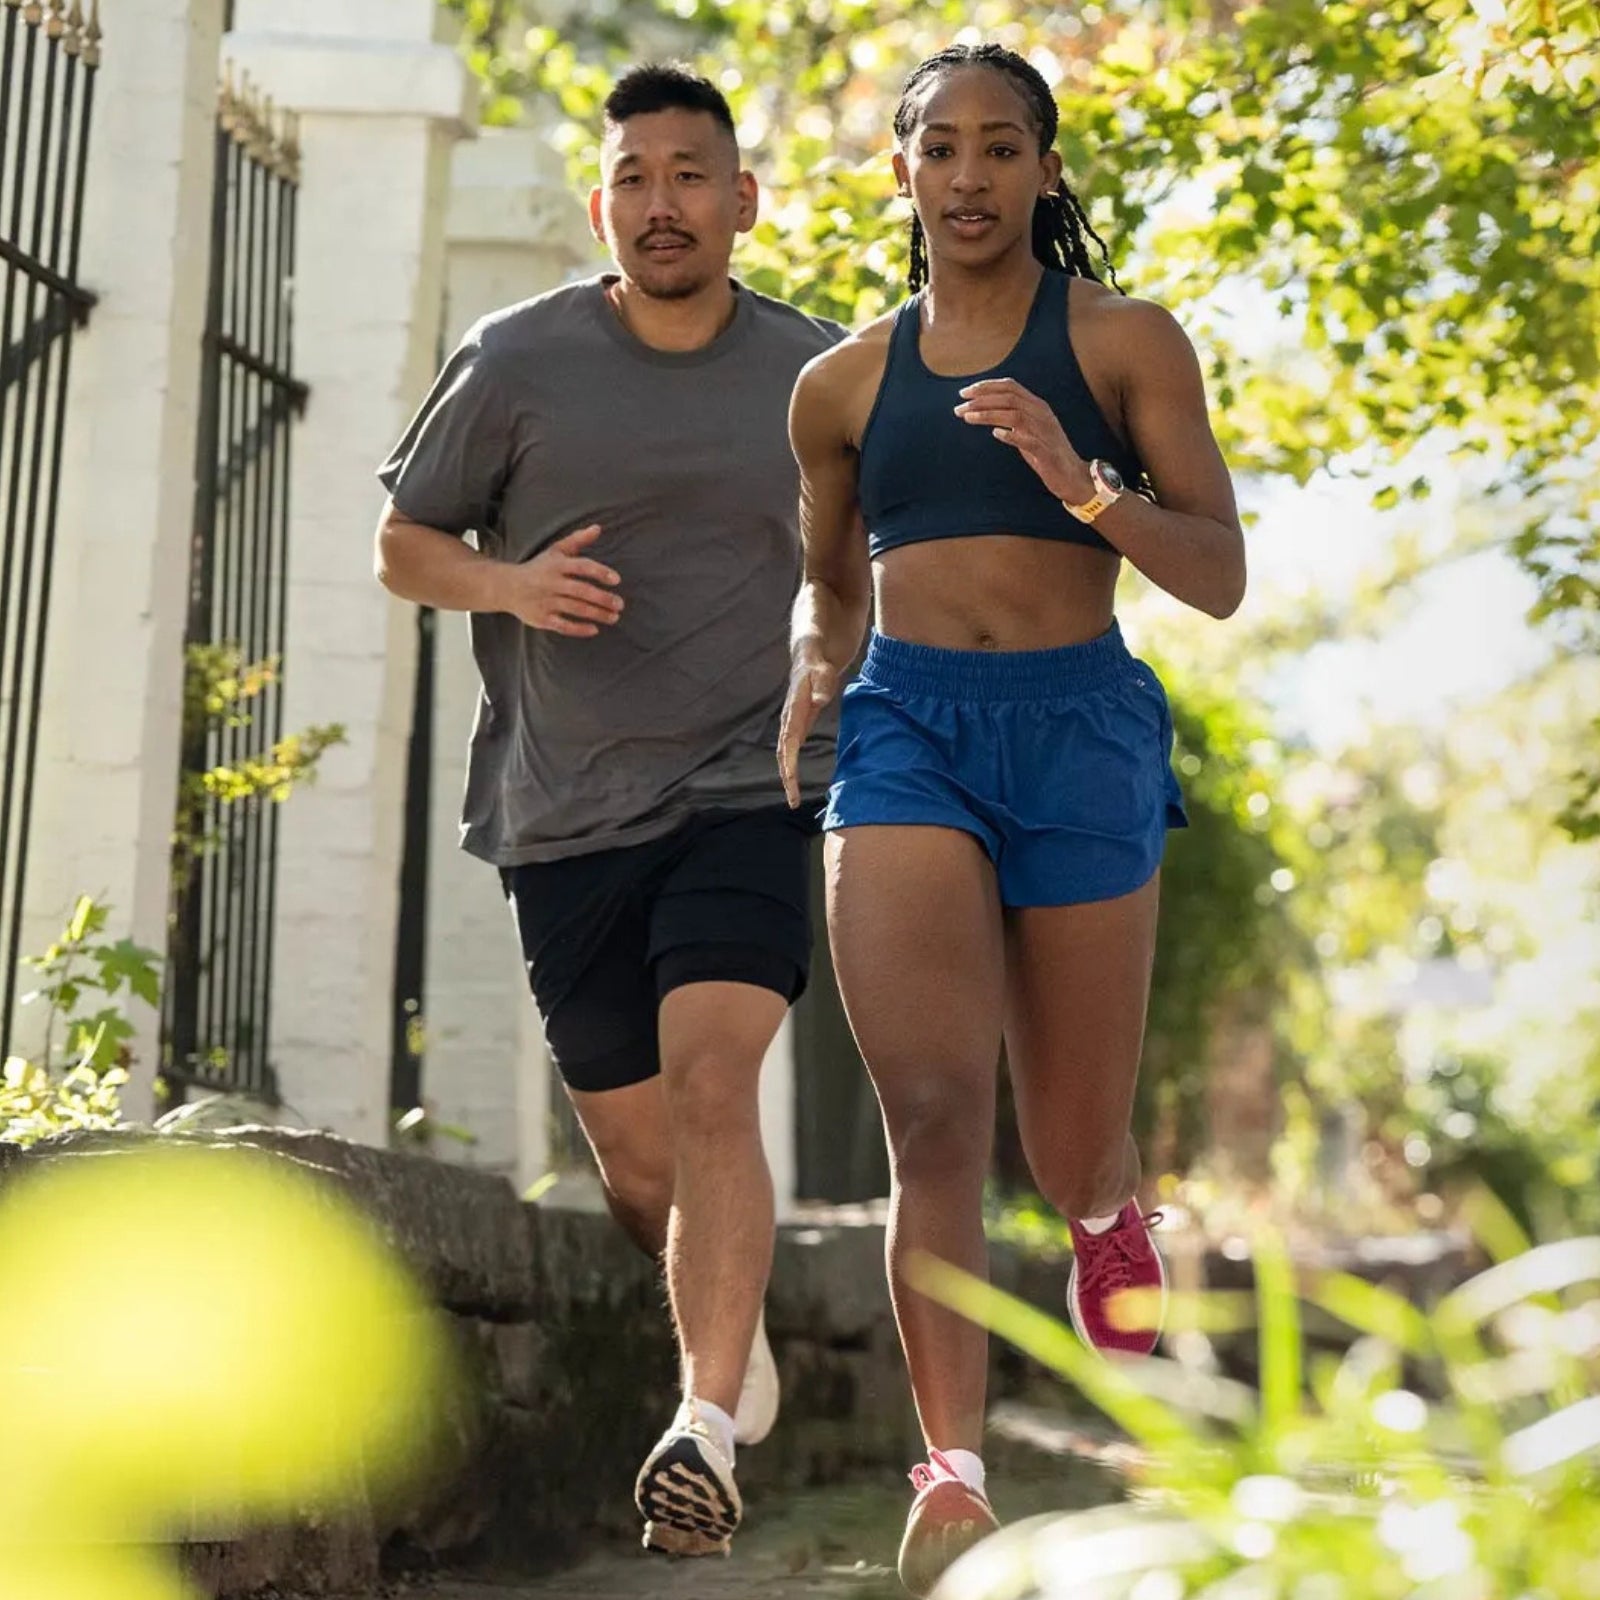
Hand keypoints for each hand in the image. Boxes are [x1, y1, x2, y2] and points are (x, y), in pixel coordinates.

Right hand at [502, 524, 621, 636]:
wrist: (507, 587)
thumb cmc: (538, 568)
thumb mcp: (556, 551)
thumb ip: (578, 540)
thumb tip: (598, 528)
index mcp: (557, 565)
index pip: (581, 566)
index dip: (600, 572)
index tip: (616, 579)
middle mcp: (551, 583)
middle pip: (581, 590)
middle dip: (602, 598)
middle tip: (620, 604)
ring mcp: (546, 601)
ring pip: (575, 609)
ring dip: (596, 614)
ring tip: (614, 617)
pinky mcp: (541, 618)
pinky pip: (562, 626)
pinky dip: (578, 629)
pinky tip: (594, 629)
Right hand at [778, 643, 839, 808]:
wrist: (810, 654)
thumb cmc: (818, 663)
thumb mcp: (823, 670)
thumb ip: (822, 685)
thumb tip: (820, 701)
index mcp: (794, 711)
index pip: (789, 743)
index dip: (789, 764)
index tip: (791, 783)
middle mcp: (789, 720)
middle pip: (784, 754)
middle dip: (787, 778)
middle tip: (792, 801)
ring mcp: (792, 723)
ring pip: (786, 754)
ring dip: (788, 775)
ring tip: (792, 797)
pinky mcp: (798, 724)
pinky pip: (792, 749)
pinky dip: (792, 766)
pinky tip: (794, 780)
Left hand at [953, 378, 1092, 504]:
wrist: (1072, 475)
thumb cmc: (1046, 453)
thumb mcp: (1029, 429)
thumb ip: (1013, 417)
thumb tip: (988, 410)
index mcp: (1037, 406)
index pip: (1010, 387)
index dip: (986, 386)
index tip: (965, 393)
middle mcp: (1041, 414)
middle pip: (1009, 397)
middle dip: (982, 399)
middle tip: (959, 406)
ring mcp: (1044, 432)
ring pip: (1015, 415)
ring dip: (988, 414)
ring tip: (967, 417)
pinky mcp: (1045, 452)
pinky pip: (1027, 440)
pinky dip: (1011, 435)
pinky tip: (995, 434)